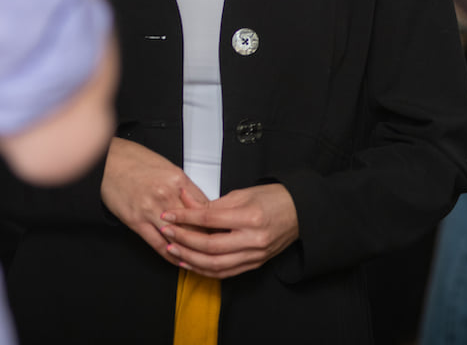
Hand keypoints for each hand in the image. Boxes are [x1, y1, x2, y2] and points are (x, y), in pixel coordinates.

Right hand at [101, 138, 209, 263]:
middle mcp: (166, 195)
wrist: (107, 161)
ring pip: (179, 237)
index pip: (205, 207)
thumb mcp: (167, 167)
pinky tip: (178, 259)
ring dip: (190, 250)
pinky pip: (158, 244)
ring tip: (201, 259)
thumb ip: (184, 187)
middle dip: (207, 238)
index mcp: (177, 179)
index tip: (220, 230)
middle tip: (217, 248)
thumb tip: (198, 203)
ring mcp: (151, 210)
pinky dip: (171, 255)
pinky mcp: (136, 221)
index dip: (214, 222)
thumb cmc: (135, 160)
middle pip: (195, 224)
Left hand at [160, 183, 298, 278]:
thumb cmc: (273, 199)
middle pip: (210, 246)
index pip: (209, 219)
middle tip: (166, 233)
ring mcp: (254, 255)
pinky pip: (225, 273)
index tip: (169, 216)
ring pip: (216, 265)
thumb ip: (213, 203)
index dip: (185, 218)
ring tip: (173, 250)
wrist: (299, 213)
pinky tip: (190, 263)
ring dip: (190, 259)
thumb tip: (186, 204)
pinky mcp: (254, 264)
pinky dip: (205, 270)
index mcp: (249, 217)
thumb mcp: (242, 194)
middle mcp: (253, 239)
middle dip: (184, 241)